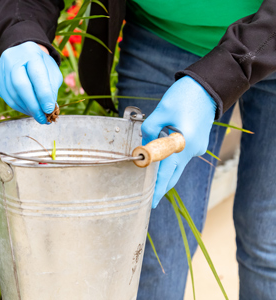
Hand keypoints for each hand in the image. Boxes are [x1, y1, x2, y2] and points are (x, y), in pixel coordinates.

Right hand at [0, 42, 62, 123]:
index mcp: (30, 53)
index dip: (43, 94)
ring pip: (12, 94)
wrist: (23, 55)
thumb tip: (48, 108)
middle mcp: (12, 59)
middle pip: (19, 85)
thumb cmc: (41, 65)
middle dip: (33, 105)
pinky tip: (29, 110)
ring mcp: (1, 69)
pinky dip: (19, 107)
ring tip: (38, 116)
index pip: (36, 74)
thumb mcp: (52, 71)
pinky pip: (7, 98)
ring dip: (26, 109)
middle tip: (42, 118)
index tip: (50, 109)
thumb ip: (51, 88)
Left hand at [142, 76, 216, 207]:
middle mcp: (192, 150)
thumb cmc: (185, 96)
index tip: (150, 203)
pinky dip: (170, 158)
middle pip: (174, 174)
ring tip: (149, 177)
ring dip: (164, 170)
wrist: (209, 86)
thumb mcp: (162, 110)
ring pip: (177, 165)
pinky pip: (181, 154)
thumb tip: (143, 145)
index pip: (167, 173)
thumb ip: (150, 130)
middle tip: (148, 200)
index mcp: (183, 144)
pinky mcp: (198, 142)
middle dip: (161, 187)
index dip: (157, 188)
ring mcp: (197, 147)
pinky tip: (160, 153)